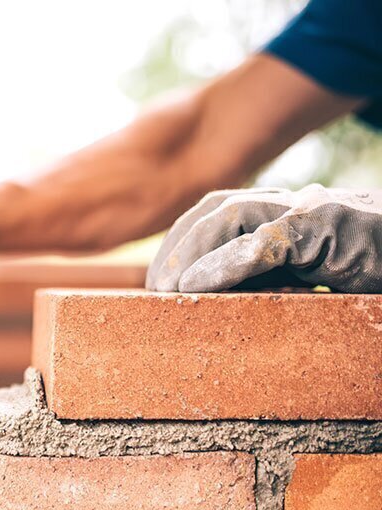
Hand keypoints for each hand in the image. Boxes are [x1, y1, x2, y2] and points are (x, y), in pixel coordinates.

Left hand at [146, 184, 381, 292]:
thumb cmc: (368, 270)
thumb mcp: (306, 278)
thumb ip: (265, 280)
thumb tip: (209, 301)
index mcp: (282, 213)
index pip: (214, 212)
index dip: (179, 241)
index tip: (157, 280)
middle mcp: (292, 204)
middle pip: (214, 208)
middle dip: (176, 246)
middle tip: (154, 289)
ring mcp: (312, 210)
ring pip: (232, 216)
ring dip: (191, 254)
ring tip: (169, 290)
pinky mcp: (332, 226)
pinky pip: (267, 241)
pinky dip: (225, 264)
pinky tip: (197, 287)